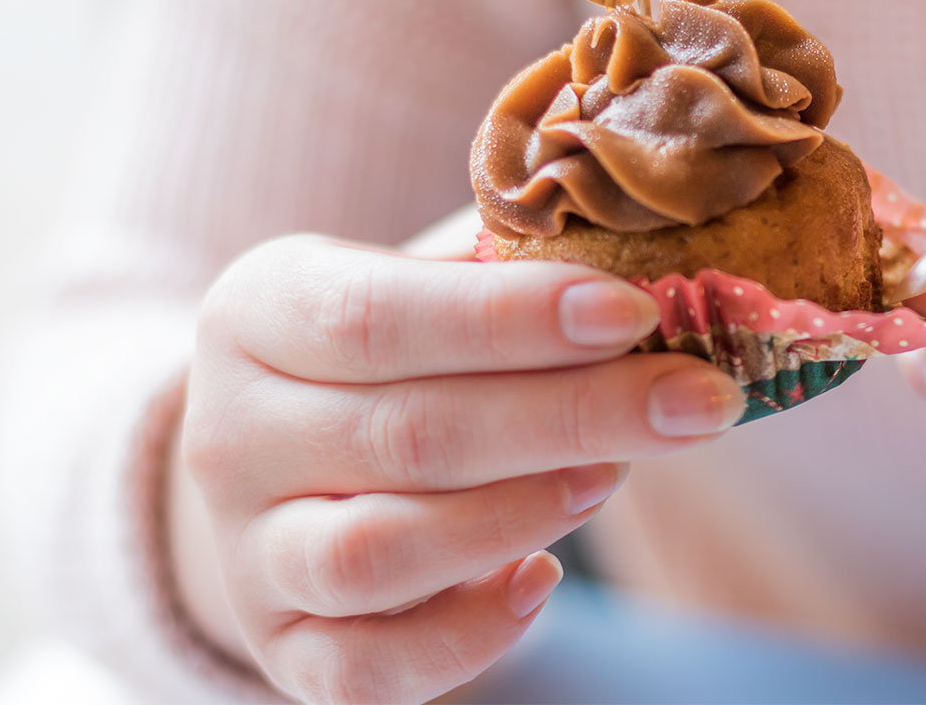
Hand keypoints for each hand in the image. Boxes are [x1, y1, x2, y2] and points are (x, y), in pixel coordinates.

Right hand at [174, 225, 744, 702]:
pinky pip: (369, 670)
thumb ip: (511, 266)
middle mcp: (230, 434)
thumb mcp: (422, 277)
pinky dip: (469, 634)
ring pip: (379, 554)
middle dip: (575, 415)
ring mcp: (247, 552)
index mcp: (258, 311)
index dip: (513, 318)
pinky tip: (541, 577)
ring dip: (519, 514)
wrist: (281, 452)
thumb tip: (664, 260)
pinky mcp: (283, 644)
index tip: (634, 311)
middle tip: (695, 400)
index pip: (380, 316)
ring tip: (612, 473)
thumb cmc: (390, 347)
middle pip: (409, 435)